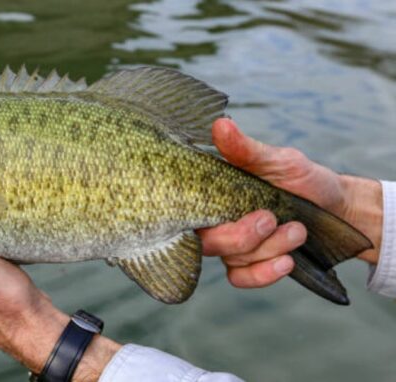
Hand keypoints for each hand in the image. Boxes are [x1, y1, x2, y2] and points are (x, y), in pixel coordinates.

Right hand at [197, 118, 382, 287]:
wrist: (336, 208)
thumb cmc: (302, 179)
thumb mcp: (279, 160)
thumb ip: (245, 149)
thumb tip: (220, 124)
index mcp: (213, 193)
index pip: (187, 208)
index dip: (198, 214)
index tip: (232, 206)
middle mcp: (215, 220)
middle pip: (208, 241)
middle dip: (242, 236)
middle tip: (271, 218)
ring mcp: (230, 245)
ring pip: (231, 259)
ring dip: (269, 248)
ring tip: (298, 230)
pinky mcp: (247, 266)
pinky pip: (241, 278)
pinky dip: (263, 273)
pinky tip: (286, 261)